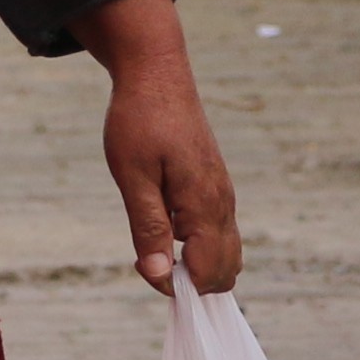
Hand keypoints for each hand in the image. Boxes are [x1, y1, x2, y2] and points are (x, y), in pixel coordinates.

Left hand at [79, 0, 240, 294]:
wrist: (157, 74)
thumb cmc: (139, 122)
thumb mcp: (133, 177)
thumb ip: (148, 229)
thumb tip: (160, 277)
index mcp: (204, 204)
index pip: (208, 272)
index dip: (176, 285)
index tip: (143, 265)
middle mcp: (223, 202)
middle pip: (226, 270)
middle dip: (192, 280)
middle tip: (150, 256)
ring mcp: (223, 193)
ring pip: (226, 252)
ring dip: (195, 262)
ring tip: (156, 241)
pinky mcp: (216, 185)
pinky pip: (219, 231)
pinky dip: (198, 243)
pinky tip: (166, 222)